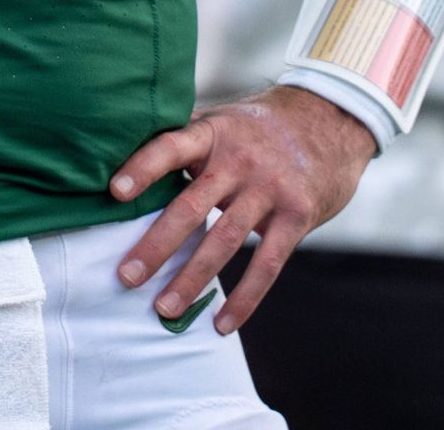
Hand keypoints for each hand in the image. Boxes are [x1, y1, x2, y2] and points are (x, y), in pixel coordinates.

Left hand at [109, 85, 375, 334]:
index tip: (114, 192)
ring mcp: (269, 188)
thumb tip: (125, 159)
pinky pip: (267, 264)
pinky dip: (244, 299)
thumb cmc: (258, 127)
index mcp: (213, 132)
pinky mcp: (297, 215)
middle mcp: (239, 159)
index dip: (143, 167)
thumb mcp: (222, 119)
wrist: (329, 120)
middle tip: (126, 276)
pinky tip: (222, 324)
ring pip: (224, 241)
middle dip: (157, 245)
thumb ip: (185, 140)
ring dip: (191, 279)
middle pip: (191, 205)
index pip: (171, 147)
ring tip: (163, 308)